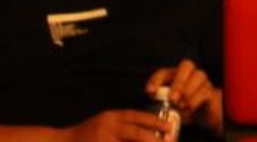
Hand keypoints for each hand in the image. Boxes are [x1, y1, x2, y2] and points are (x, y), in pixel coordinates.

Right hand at [59, 110, 175, 141]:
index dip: (154, 121)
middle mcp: (107, 127)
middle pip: (135, 133)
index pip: (136, 116)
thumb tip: (149, 132)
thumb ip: (123, 126)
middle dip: (153, 139)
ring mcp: (102, 141)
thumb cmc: (87, 134)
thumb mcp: (106, 123)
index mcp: (111, 117)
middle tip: (168, 141)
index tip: (168, 126)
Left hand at [148, 58, 224, 134]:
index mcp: (175, 76)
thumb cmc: (183, 109)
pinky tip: (188, 109)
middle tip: (171, 98)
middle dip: (178, 81)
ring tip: (180, 105)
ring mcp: (202, 81)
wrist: (204, 116)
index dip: (156, 80)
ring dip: (188, 90)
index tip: (150, 92)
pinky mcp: (211, 92)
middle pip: (186, 65)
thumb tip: (153, 108)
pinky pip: (205, 91)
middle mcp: (190, 74)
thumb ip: (162, 105)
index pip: (164, 72)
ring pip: (198, 75)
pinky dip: (195, 100)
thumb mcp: (169, 108)